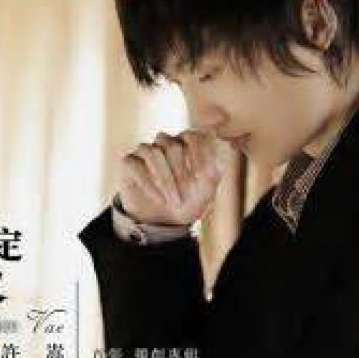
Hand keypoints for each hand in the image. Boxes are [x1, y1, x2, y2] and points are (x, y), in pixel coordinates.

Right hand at [116, 130, 231, 225]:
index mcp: (185, 143)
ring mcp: (145, 151)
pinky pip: (134, 165)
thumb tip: (229, 143)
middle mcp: (164, 143)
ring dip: (165, 179)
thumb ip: (217, 166)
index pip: (192, 136)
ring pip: (152, 152)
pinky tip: (157, 198)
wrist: (165, 222)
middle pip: (172, 146)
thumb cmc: (189, 200)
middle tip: (186, 194)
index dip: (198, 154)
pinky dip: (147, 183)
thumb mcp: (208, 187)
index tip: (203, 175)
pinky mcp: (128, 164)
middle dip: (181, 172)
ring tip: (172, 200)